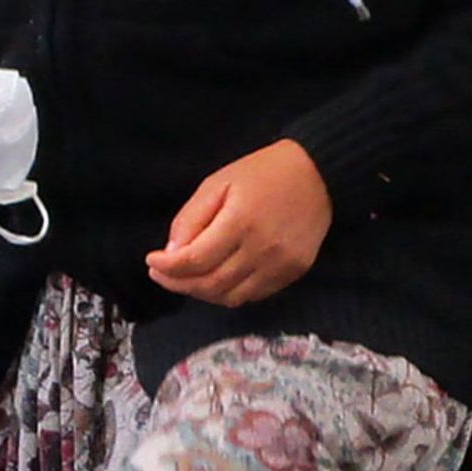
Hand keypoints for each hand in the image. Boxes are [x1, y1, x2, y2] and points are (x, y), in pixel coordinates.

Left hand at [147, 139, 332, 307]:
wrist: (319, 175)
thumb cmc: (263, 173)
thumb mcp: (218, 183)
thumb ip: (192, 218)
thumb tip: (172, 252)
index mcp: (241, 222)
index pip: (195, 260)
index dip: (167, 267)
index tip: (152, 261)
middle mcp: (263, 250)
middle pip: (211, 284)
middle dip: (179, 283)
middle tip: (162, 274)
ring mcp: (282, 265)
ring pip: (231, 297)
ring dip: (203, 292)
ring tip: (188, 278)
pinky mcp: (294, 272)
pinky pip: (254, 295)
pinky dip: (229, 293)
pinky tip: (218, 278)